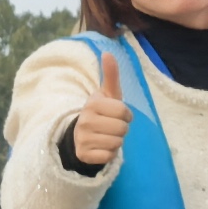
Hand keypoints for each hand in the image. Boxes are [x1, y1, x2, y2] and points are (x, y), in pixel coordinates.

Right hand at [70, 48, 132, 171]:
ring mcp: (83, 138)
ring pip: (117, 143)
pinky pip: (109, 156)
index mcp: (92, 103)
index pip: (124, 111)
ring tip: (106, 136)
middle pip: (122, 129)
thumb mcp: (107, 94)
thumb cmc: (101, 112)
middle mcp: (85, 120)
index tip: (118, 114)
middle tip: (111, 126)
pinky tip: (101, 147)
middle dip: (122, 129)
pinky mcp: (84, 154)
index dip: (126, 115)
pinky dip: (110, 153)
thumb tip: (108, 52)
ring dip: (116, 141)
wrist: (81, 135)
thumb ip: (110, 75)